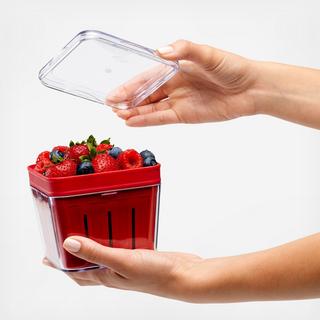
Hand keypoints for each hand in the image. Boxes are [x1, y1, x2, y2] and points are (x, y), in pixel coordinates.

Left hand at [46, 236, 207, 301]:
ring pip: (103, 256)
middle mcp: (114, 272)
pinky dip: (112, 239)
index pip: (75, 273)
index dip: (59, 265)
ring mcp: (126, 264)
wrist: (184, 276)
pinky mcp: (138, 255)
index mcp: (106, 277)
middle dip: (72, 258)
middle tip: (63, 242)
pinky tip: (117, 230)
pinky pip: (119, 247)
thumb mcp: (123, 262)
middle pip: (86, 267)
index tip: (46, 256)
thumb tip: (69, 244)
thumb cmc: (156, 275)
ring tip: (85, 233)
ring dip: (91, 247)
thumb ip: (97, 253)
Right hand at [112, 39, 257, 125]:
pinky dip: (148, 120)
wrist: (250, 89)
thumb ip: (185, 50)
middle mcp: (174, 85)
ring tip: (119, 116)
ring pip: (151, 108)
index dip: (130, 86)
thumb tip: (162, 51)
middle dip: (128, 100)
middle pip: (145, 94)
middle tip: (111, 106)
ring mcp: (179, 101)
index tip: (115, 93)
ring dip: (135, 112)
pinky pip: (162, 118)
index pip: (147, 78)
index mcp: (176, 68)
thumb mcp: (208, 54)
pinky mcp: (185, 115)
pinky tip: (134, 122)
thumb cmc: (232, 68)